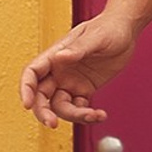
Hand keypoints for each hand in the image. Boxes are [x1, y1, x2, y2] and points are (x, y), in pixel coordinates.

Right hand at [19, 12, 138, 128]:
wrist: (126, 31)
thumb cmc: (108, 27)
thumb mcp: (96, 37)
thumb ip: (78, 48)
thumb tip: (60, 57)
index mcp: (55, 55)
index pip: (32, 73)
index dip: (26, 89)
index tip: (27, 105)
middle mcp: (59, 71)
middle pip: (42, 96)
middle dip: (43, 111)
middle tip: (52, 124)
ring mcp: (71, 82)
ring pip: (61, 106)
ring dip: (73, 116)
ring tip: (94, 115)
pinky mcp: (84, 90)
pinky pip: (80, 108)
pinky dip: (87, 116)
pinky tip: (100, 115)